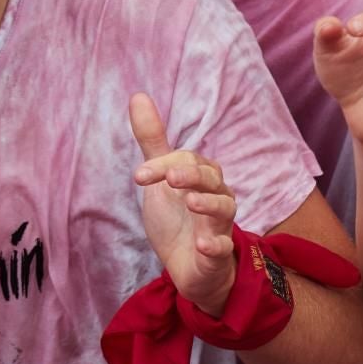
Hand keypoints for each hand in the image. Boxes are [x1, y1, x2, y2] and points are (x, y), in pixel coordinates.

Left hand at [130, 93, 239, 315]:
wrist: (190, 268)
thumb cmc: (178, 220)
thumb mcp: (161, 179)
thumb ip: (153, 140)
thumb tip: (138, 95)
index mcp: (202, 177)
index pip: (188, 160)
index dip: (162, 165)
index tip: (138, 177)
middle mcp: (216, 198)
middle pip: (212, 179)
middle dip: (193, 176)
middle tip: (172, 178)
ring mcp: (219, 226)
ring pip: (225, 209)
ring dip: (209, 205)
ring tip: (191, 203)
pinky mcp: (218, 254)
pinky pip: (223, 248)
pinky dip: (215, 245)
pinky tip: (203, 244)